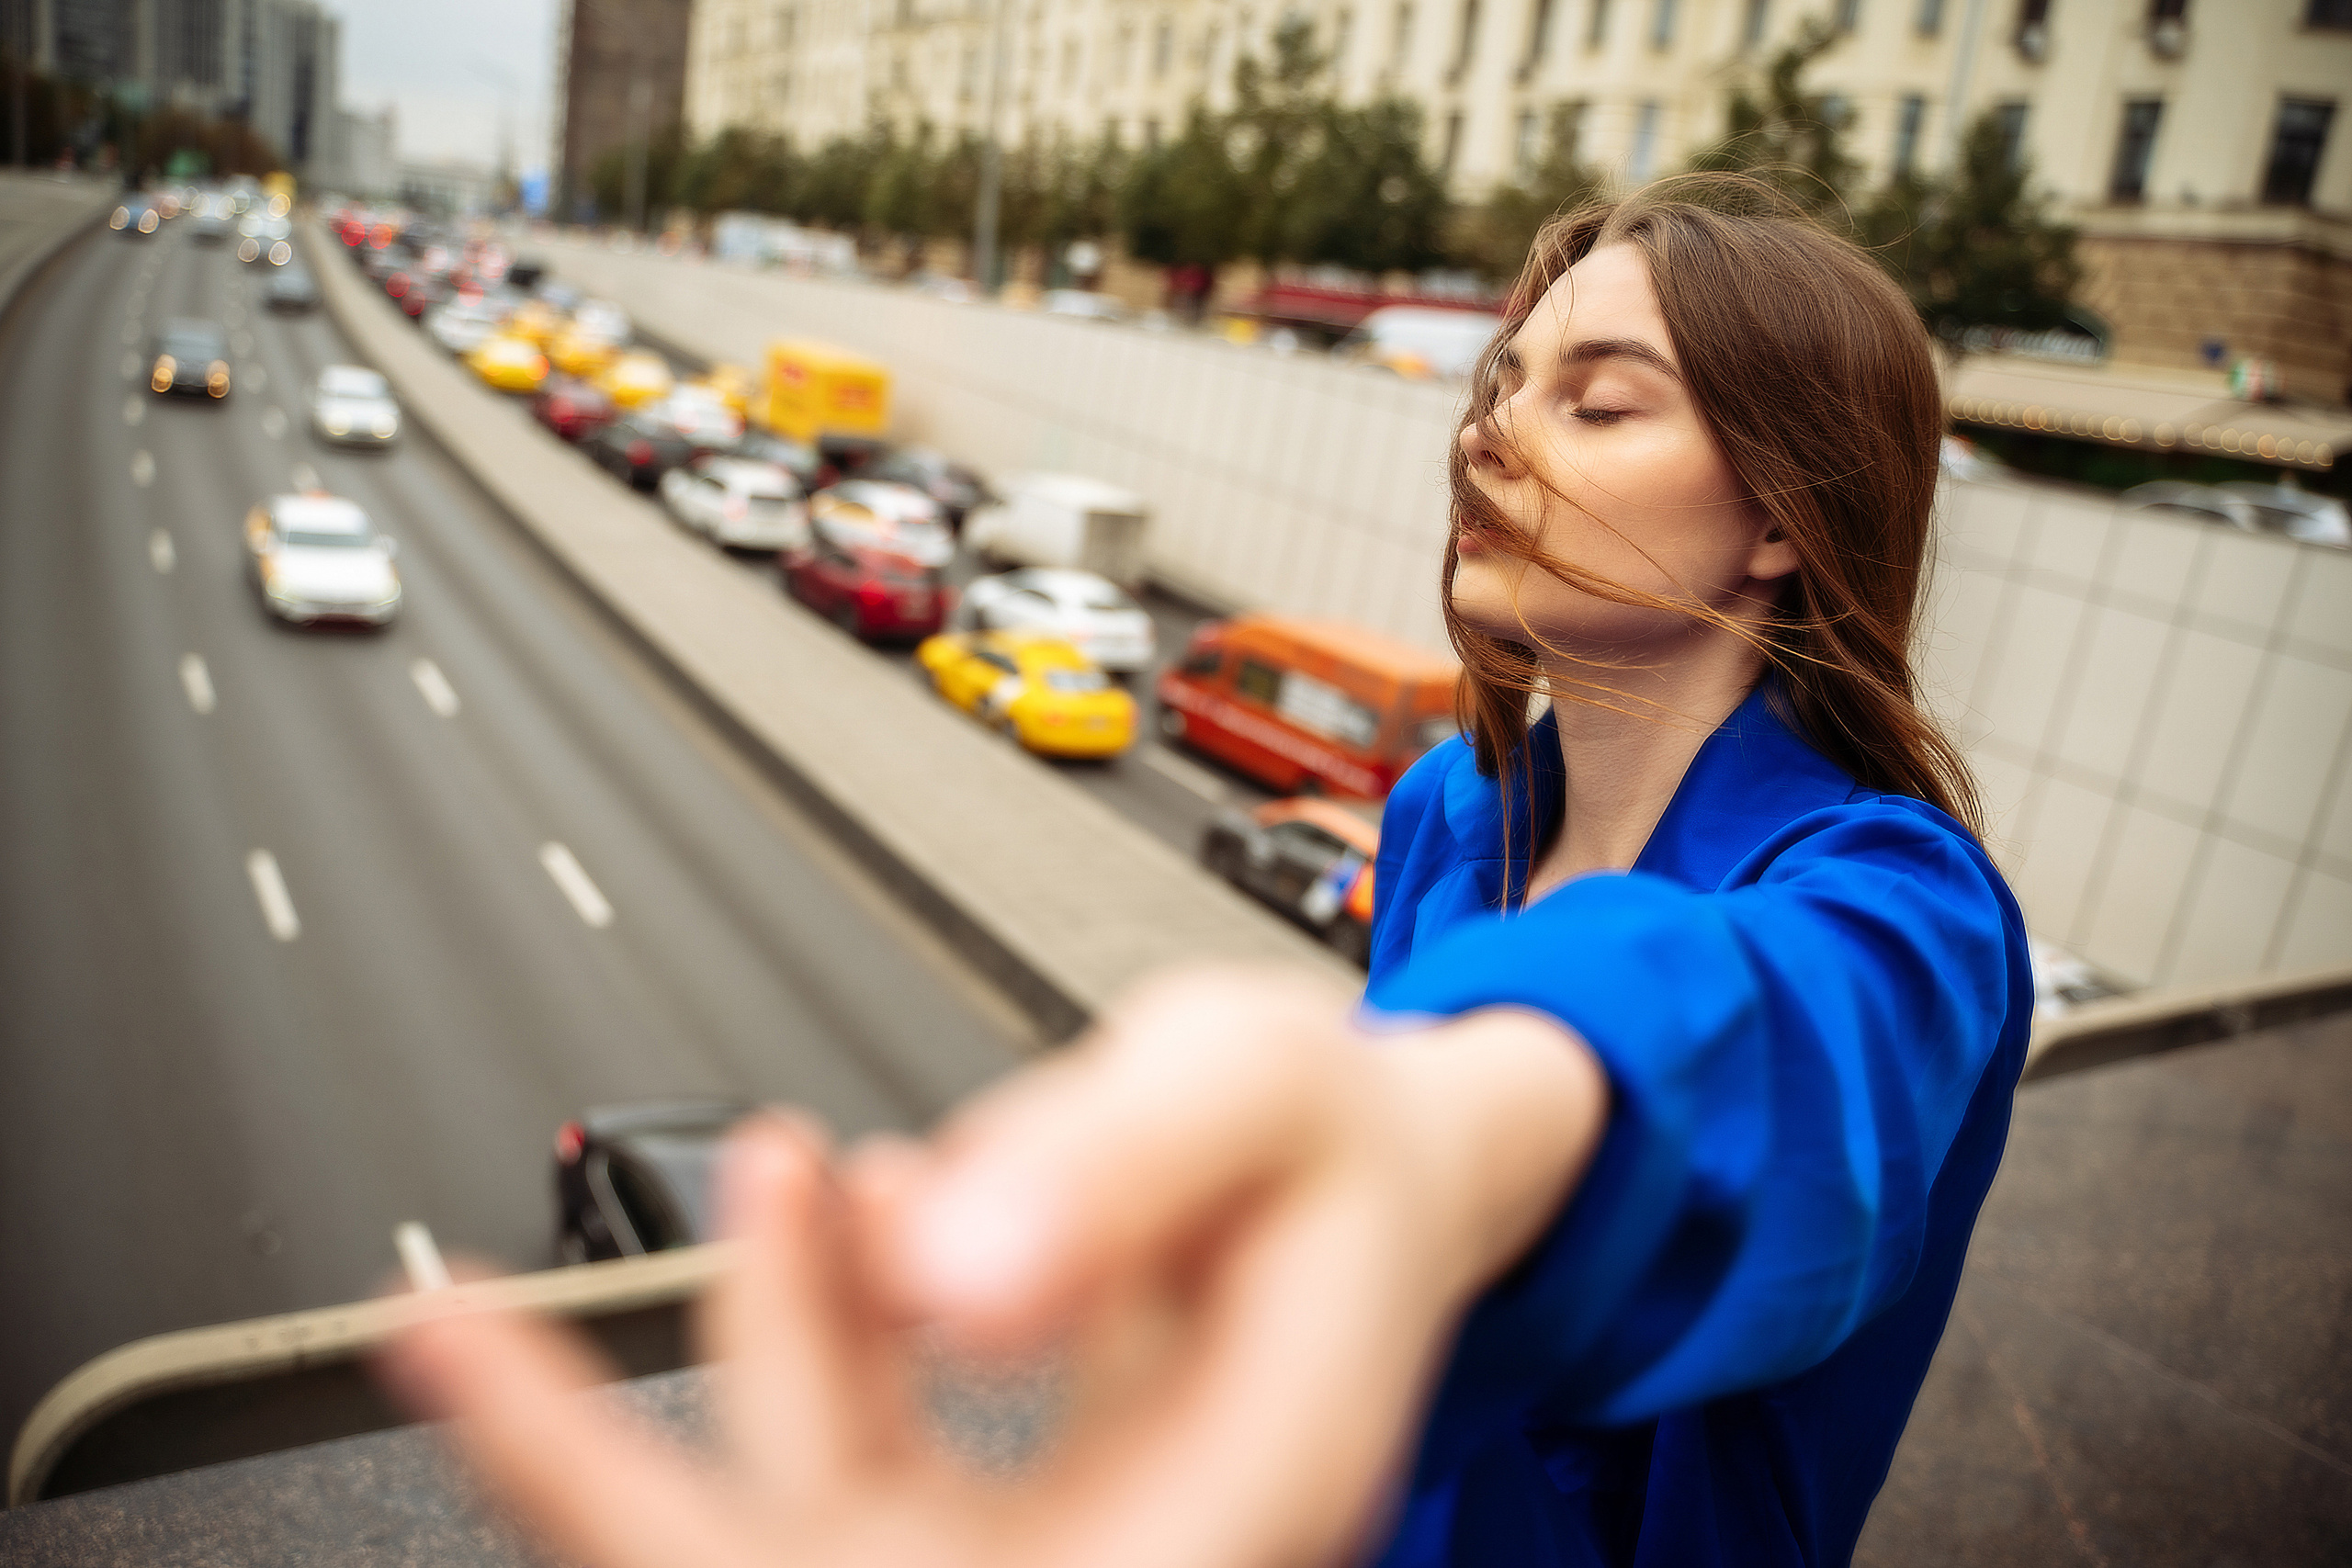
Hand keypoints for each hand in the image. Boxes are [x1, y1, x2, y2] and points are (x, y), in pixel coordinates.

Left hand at [380, 966, 1606, 1567]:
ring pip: (829, 1505)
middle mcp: (1140, 1553)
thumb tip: (946, 1272)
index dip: (680, 1525)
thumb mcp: (1257, 1094)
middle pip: (829, 1562)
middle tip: (460, 1348)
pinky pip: (856, 1448)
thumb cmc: (1350, 1142)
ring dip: (757, 1343)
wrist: (1396, 1172)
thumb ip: (1119, 1169)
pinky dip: (810, 1325)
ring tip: (762, 1176)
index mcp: (1236, 1507)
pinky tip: (823, 1201)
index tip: (516, 1386)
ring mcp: (1058, 1543)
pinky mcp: (1008, 1499)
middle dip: (617, 1478)